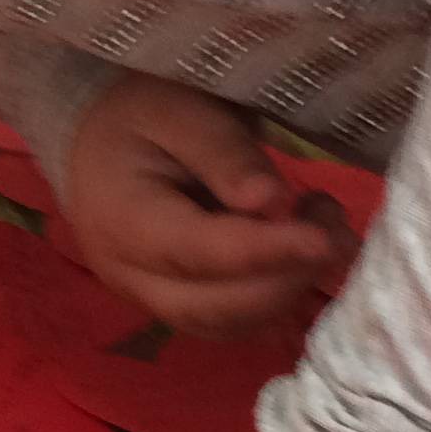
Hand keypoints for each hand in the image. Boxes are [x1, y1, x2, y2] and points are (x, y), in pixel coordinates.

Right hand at [61, 74, 351, 335]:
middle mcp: (129, 274)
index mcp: (121, 219)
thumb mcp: (179, 108)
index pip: (199, 252)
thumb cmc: (139, 113)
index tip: (324, 239)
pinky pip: (233, 320)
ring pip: (231, 322)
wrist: (95, 139)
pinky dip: (277, 295)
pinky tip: (300, 251)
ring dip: (289, 288)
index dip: (267, 251)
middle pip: (217, 305)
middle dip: (288, 276)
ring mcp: (150, 298)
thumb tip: (272, 201)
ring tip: (325, 230)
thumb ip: (224, 153)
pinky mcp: (176, 304)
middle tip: (335, 226)